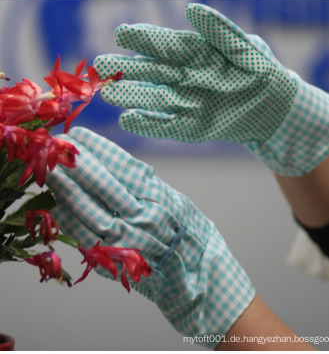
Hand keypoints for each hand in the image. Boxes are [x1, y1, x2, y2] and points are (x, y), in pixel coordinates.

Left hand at [45, 126, 254, 347]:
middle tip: (56, 146)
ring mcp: (131, 240)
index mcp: (159, 197)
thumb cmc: (188, 231)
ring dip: (67, 191)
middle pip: (104, 185)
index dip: (97, 148)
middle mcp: (145, 216)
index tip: (78, 135)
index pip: (123, 166)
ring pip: (92, 211)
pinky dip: (71, 222)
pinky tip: (56, 206)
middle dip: (77, 163)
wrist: (199, 271)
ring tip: (50, 172)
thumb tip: (108, 164)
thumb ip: (143, 185)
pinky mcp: (119, 260)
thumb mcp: (172, 199)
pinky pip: (90, 239)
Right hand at [94, 3, 328, 175]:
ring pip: (154, 99)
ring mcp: (188, 103)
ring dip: (131, 96)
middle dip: (127, 68)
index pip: (166, 45)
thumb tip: (191, 10)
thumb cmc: (262, 73)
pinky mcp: (192, 127)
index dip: (144, 40)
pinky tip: (128, 121)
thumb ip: (220, 31)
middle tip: (101, 65)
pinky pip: (166, 126)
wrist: (273, 108)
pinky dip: (147, 124)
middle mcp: (187, 78)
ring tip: (107, 93)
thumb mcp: (246, 48)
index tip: (122, 34)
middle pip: (152, 72)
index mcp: (197, 54)